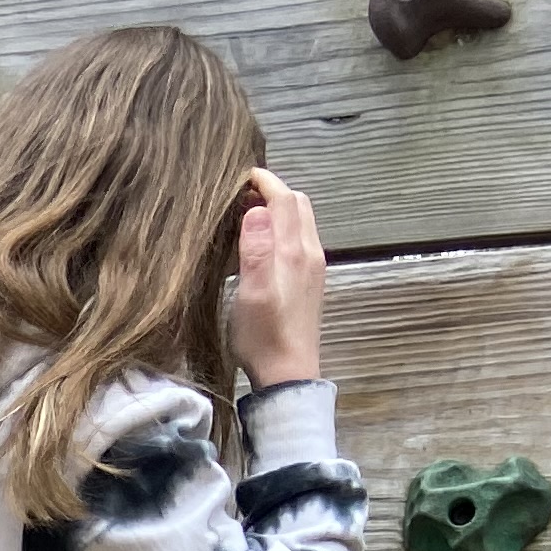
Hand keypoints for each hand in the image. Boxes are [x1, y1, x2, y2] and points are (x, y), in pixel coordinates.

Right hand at [231, 169, 324, 387]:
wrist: (289, 375)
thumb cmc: (264, 337)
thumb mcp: (253, 293)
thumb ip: (257, 249)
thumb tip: (256, 209)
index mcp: (295, 251)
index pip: (284, 198)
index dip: (263, 181)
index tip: (238, 175)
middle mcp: (309, 252)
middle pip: (296, 204)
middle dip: (270, 191)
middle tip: (238, 194)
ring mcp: (312, 266)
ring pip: (298, 221)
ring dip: (275, 210)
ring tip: (244, 216)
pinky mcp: (309, 280)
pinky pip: (297, 239)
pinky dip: (279, 229)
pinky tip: (259, 245)